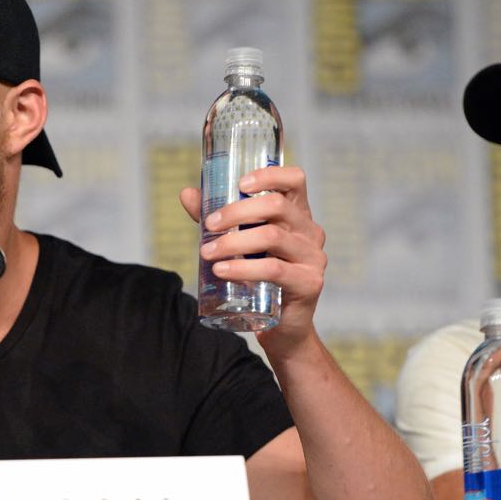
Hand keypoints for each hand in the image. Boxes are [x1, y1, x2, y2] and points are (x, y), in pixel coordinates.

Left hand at [179, 165, 326, 348]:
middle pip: (276, 206)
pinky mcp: (309, 282)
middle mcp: (310, 231)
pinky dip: (243, 268)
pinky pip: (274, 270)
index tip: (240, 184)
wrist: (281, 324)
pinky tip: (222, 271)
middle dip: (236, 212)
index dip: (270, 175)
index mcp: (297, 214)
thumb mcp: (238, 242)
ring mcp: (313, 256)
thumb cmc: (259, 275)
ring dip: (233, 242)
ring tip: (207, 252)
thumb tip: (187, 193)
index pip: (295, 180)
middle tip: (209, 226)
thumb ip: (217, 218)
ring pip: (271, 237)